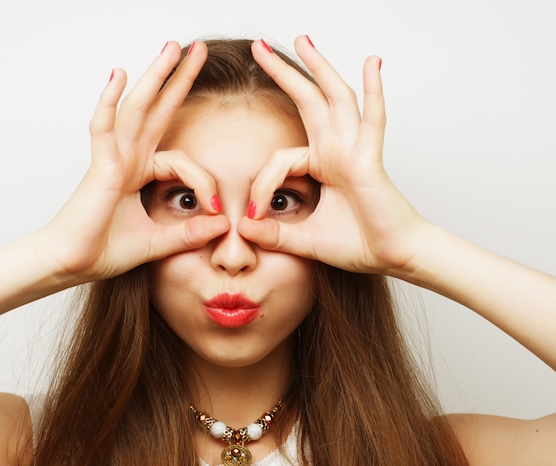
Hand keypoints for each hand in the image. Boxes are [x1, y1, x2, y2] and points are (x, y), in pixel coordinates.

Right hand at [38, 41, 228, 283]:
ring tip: (173, 48)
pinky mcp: (99, 167)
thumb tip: (225, 223)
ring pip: (136, 110)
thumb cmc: (103, 251)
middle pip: (157, 112)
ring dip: (154, 77)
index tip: (219, 208)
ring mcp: (112, 160)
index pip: (181, 161)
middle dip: (178, 82)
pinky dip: (109, 102)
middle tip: (197, 51)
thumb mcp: (158, 243)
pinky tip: (119, 75)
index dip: (205, 181)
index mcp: (140, 174)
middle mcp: (127, 160)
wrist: (71, 265)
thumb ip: (189, 234)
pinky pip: (103, 129)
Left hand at [239, 36, 428, 275]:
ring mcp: (354, 151)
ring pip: (335, 99)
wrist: (391, 256)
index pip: (280, 159)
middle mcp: (337, 151)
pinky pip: (372, 121)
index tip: (252, 215)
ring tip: (302, 40)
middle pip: (308, 103)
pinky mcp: (370, 159)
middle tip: (260, 49)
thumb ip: (275, 233)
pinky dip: (373, 92)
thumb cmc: (358, 245)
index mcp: (322, 167)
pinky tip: (371, 63)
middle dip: (285, 74)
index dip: (261, 184)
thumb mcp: (304, 240)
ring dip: (318, 68)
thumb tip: (242, 226)